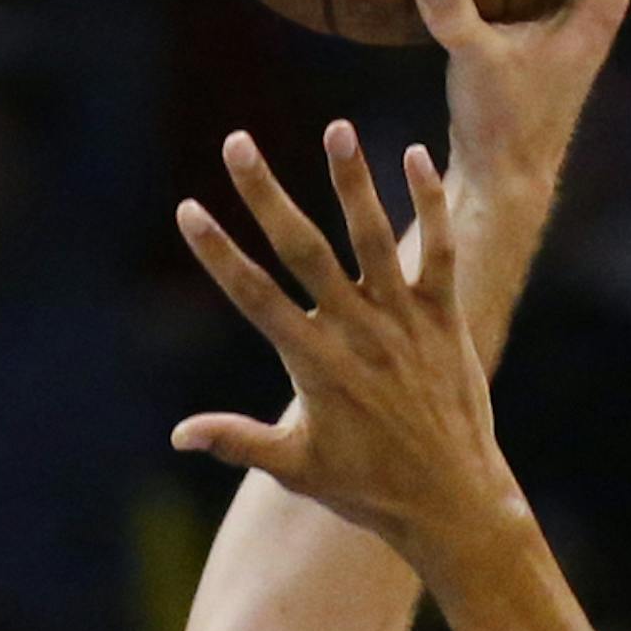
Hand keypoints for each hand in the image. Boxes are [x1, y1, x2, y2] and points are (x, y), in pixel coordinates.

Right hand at [172, 127, 521, 563]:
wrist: (453, 502)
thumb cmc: (369, 489)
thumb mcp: (298, 468)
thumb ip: (238, 441)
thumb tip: (177, 435)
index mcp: (313, 365)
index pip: (254, 297)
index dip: (218, 253)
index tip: (188, 209)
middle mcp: (356, 334)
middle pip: (302, 250)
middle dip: (265, 194)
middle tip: (237, 142)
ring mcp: (404, 322)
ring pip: (374, 238)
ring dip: (352, 182)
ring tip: (336, 129)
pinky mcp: (447, 318)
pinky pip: (439, 251)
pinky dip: (429, 205)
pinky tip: (414, 155)